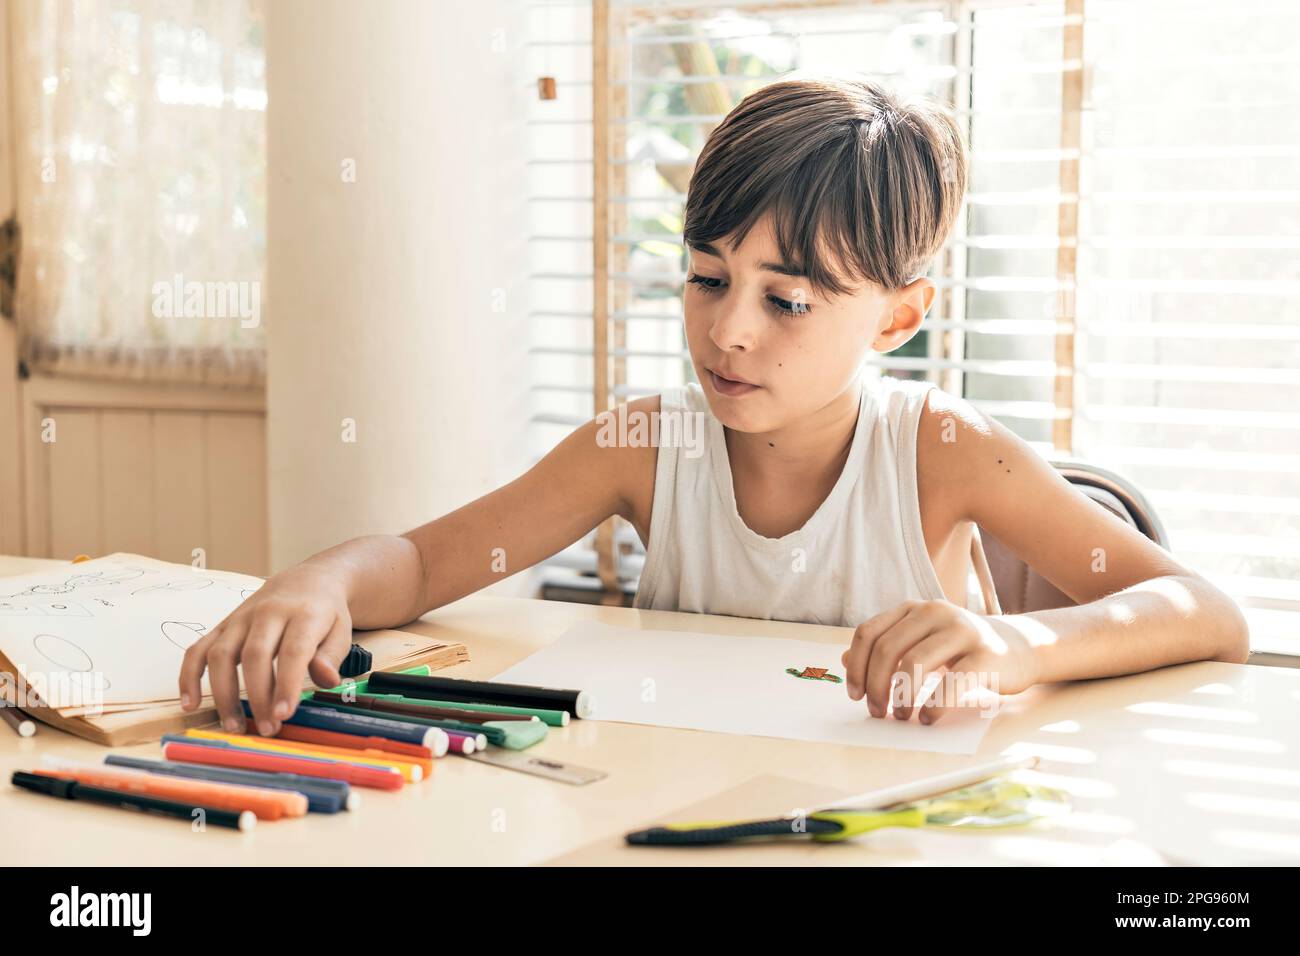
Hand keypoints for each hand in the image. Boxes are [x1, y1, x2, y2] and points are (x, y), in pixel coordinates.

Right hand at [178, 562, 353, 735]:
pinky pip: (198, 649)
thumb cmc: (325, 613)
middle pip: (255, 655)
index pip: (292, 650)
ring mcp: (241, 618)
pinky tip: (190, 703)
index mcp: (303, 614)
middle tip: (267, 729)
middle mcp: (268, 612)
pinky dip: (189, 676)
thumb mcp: (341, 630)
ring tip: (234, 726)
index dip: (286, 684)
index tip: (284, 714)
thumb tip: (326, 679)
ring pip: (222, 654)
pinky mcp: (223, 625)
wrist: (306, 580)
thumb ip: (332, 656)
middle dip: (258, 696)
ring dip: (223, 694)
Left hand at [840, 600, 1037, 723]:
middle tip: (876, 711)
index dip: (856, 665)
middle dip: (874, 685)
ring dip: (900, 697)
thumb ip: (887, 646)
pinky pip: (949, 683)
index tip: (854, 694)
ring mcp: (962, 631)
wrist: (1018, 648)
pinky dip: (932, 706)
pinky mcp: (985, 655)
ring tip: (901, 717)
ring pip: (914, 663)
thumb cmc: (961, 649)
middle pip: (887, 648)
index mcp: (914, 609)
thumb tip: (843, 660)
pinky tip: (927, 718)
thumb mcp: (921, 641)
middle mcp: (934, 612)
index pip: (869, 632)